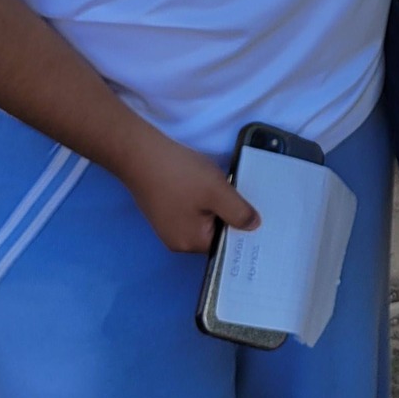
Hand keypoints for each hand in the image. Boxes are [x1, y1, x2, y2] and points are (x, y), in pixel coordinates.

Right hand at [116, 131, 258, 253]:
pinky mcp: (163, 211)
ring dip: (214, 204)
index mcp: (191, 243)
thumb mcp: (217, 192)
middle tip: (242, 194)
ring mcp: (168, 226)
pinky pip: (190, 210)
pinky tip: (204, 183)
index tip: (257, 213)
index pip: (224, 243)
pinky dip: (200, 199)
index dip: (241, 228)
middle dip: (227, 214)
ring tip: (224, 185)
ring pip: (203, 219)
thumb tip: (254, 227)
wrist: (141, 154)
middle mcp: (178, 241)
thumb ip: (238, 212)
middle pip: (214, 232)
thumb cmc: (180, 175)